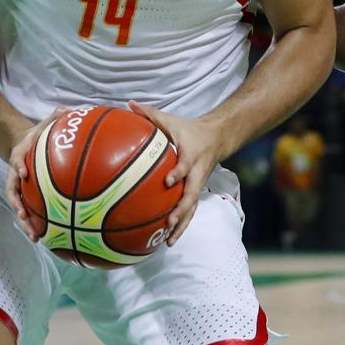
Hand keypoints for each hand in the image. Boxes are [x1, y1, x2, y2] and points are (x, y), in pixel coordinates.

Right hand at [5, 108, 66, 240]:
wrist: (27, 145)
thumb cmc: (38, 136)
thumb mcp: (44, 124)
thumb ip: (54, 118)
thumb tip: (66, 110)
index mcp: (19, 157)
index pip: (16, 161)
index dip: (18, 166)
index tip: (23, 173)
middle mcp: (16, 176)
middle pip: (13, 194)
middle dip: (18, 207)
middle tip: (24, 218)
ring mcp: (21, 189)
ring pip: (20, 208)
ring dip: (25, 224)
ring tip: (35, 238)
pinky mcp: (28, 197)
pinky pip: (32, 212)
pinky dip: (37, 224)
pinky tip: (48, 238)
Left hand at [127, 100, 221, 246]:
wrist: (216, 138)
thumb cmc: (187, 129)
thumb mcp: (170, 119)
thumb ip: (150, 114)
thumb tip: (128, 104)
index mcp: (191, 155)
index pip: (186, 166)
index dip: (179, 173)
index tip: (168, 181)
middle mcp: (197, 173)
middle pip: (192, 195)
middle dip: (182, 209)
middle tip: (169, 221)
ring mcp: (197, 185)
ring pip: (192, 208)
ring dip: (182, 225)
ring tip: (169, 240)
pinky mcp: (195, 192)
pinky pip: (189, 211)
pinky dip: (180, 226)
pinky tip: (167, 239)